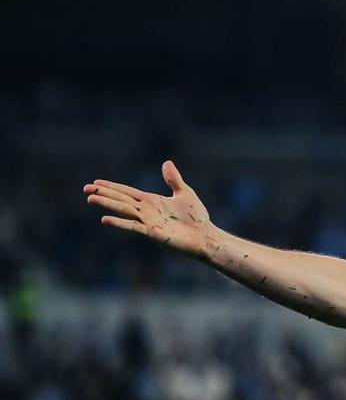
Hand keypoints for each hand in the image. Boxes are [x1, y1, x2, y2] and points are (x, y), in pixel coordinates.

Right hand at [84, 160, 215, 259]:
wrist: (206, 236)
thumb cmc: (197, 218)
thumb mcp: (184, 193)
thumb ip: (173, 179)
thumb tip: (166, 162)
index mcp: (152, 201)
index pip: (127, 192)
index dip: (112, 187)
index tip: (96, 183)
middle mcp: (147, 211)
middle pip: (121, 200)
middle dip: (104, 194)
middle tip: (85, 189)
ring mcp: (148, 222)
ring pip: (124, 210)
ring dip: (108, 205)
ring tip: (91, 199)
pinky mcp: (153, 233)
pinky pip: (133, 226)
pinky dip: (120, 222)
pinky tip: (105, 219)